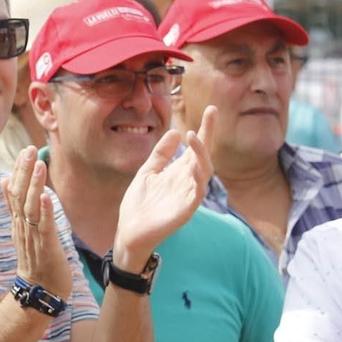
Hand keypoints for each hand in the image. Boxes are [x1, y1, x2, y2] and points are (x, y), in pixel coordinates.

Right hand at [4, 146, 72, 300]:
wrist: (39, 291)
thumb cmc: (35, 259)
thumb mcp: (22, 228)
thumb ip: (14, 205)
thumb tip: (7, 181)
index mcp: (17, 221)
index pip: (15, 192)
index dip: (19, 171)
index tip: (24, 151)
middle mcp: (22, 227)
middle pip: (20, 196)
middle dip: (24, 172)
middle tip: (29, 149)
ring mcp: (33, 237)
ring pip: (31, 208)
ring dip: (34, 186)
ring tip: (38, 164)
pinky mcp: (46, 248)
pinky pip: (44, 227)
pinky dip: (45, 212)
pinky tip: (47, 196)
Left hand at [112, 106, 215, 267]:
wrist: (129, 231)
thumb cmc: (139, 204)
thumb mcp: (148, 172)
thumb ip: (161, 154)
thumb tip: (175, 131)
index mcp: (180, 172)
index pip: (196, 147)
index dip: (205, 129)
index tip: (211, 109)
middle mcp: (188, 181)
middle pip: (205, 154)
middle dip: (208, 134)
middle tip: (211, 112)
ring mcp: (189, 195)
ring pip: (204, 171)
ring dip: (200, 153)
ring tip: (193, 136)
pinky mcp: (186, 210)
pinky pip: (198, 193)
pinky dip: (198, 179)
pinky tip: (194, 166)